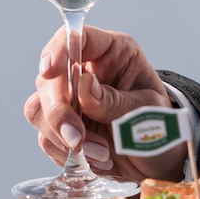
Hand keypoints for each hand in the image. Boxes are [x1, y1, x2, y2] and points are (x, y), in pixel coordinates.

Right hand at [22, 26, 187, 183]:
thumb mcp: (147, 110)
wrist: (158, 161)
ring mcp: (69, 100)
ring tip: (101, 153)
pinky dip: (67, 153)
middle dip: (58, 111)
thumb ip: (114, 100)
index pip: (77, 38)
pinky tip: (96, 160)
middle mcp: (84, 71)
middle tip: (77, 138)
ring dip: (62, 136)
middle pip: (49, 79)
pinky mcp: (61, 128)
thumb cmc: (159, 126)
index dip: (59, 49)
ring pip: (39, 109)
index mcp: (112, 52)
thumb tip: (83, 84)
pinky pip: (46, 138)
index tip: (50, 70)